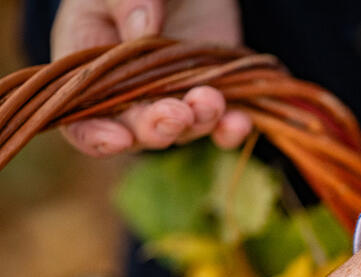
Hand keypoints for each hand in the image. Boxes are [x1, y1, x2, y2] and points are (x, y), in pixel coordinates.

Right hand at [51, 0, 251, 154]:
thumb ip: (125, 2)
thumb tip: (143, 29)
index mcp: (89, 72)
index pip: (82, 120)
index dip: (96, 136)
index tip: (120, 138)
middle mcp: (129, 96)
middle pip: (138, 131)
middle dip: (157, 128)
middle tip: (176, 113)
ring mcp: (173, 100)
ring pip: (182, 131)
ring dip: (197, 122)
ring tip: (210, 100)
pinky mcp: (211, 98)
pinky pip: (221, 126)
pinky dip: (230, 129)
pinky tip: (239, 120)